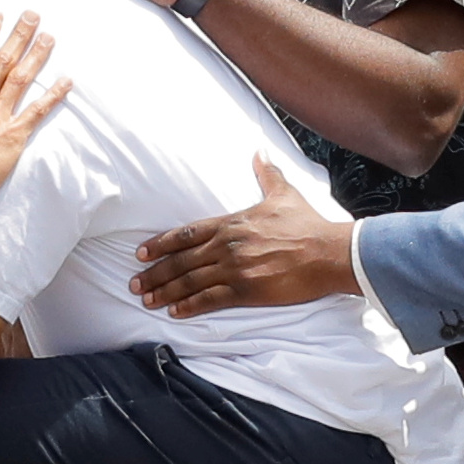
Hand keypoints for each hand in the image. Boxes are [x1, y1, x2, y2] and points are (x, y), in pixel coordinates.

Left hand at [128, 156, 357, 317]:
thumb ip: (267, 174)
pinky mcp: (247, 290)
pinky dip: (189, 306)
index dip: (161, 244)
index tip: (142, 253)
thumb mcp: (284, 194)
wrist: (329, 252)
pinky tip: (175, 312)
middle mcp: (227, 245)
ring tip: (147, 300)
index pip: (186, 233)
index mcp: (232, 223)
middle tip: (135, 283)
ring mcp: (235, 269)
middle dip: (155, 272)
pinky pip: (210, 300)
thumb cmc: (308, 224)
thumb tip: (260, 152)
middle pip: (181, 260)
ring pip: (190, 281)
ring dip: (165, 291)